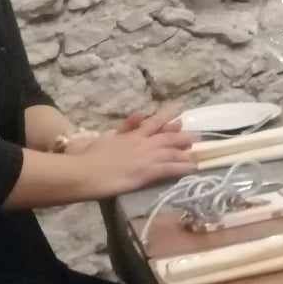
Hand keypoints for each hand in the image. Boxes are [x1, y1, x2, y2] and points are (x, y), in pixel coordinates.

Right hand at [71, 113, 194, 196]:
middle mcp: (142, 142)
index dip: (167, 116)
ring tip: (198, 153)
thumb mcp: (104, 137)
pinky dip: (183, 168)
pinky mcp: (147, 171)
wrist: (84, 172)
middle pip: (167, 136)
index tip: (179, 112)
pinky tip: (193, 168)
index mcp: (131, 135)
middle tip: (196, 136)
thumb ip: (122, 128)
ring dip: (186, 152)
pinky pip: (170, 168)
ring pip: (172, 151)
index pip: (152, 122)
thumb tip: (138, 117)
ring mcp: (147, 156)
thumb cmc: (86, 156)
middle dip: (182, 136)